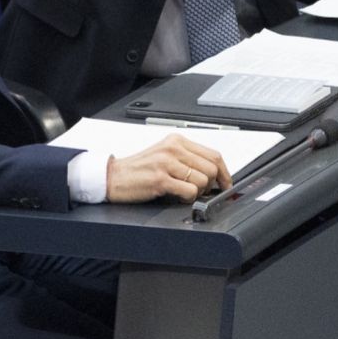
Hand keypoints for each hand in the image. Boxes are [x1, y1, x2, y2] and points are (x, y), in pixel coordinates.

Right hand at [107, 134, 231, 202]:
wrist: (113, 177)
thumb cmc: (138, 169)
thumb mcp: (165, 156)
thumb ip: (188, 160)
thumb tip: (216, 175)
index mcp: (176, 140)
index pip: (213, 154)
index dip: (224, 173)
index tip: (225, 184)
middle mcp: (172, 148)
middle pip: (212, 168)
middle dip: (211, 184)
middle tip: (200, 190)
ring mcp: (166, 163)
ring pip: (203, 180)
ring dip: (197, 192)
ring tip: (182, 191)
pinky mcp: (160, 178)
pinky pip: (190, 191)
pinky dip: (188, 198)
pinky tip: (176, 195)